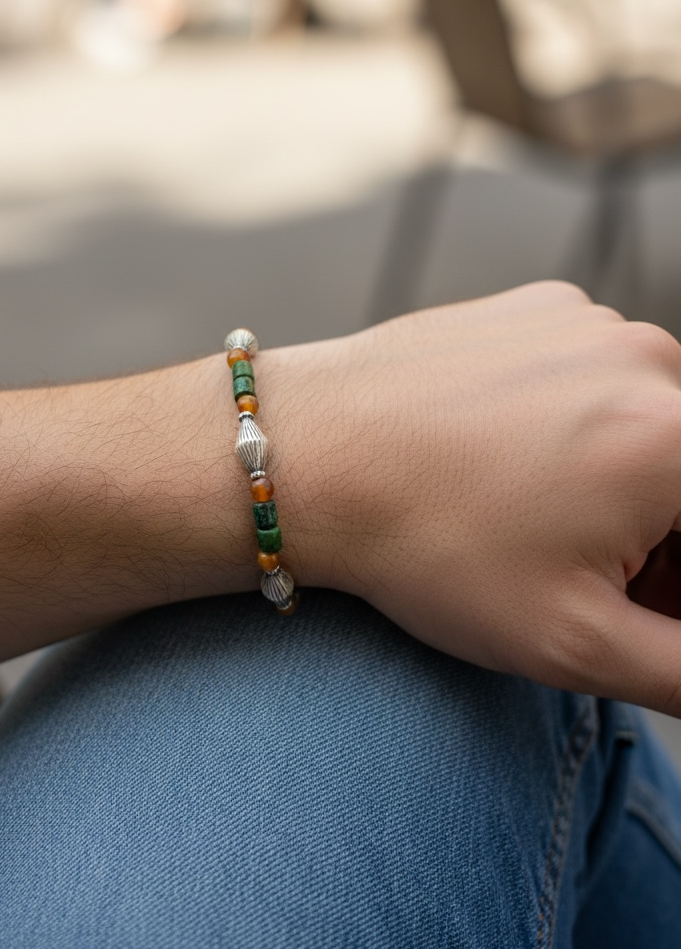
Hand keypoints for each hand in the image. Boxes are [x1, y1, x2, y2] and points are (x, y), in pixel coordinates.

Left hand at [260, 282, 680, 714]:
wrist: (306, 453)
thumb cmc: (429, 546)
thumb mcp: (577, 643)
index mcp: (680, 438)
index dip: (675, 586)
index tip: (636, 607)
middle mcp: (651, 358)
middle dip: (666, 540)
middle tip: (591, 583)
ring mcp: (592, 320)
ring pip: (655, 422)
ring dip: (630, 481)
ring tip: (537, 525)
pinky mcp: (541, 305)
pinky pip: (598, 374)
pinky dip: (581, 422)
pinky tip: (507, 464)